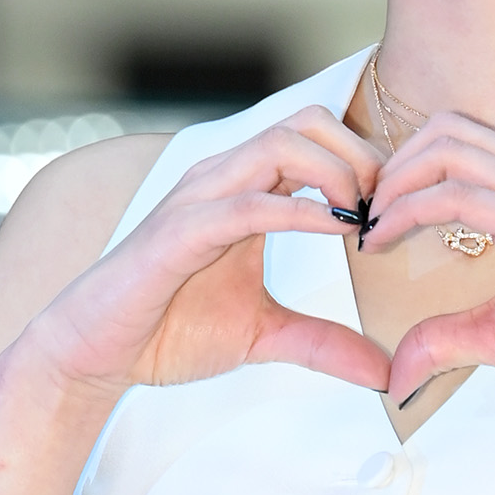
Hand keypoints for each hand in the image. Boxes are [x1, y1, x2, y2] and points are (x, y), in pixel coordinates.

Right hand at [25, 107, 391, 400]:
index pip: (316, 135)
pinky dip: (301, 210)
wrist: (96, 354)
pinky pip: (249, 203)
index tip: (398, 209)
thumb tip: (385, 373)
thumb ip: (325, 344)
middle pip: (306, 121)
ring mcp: (200, 199)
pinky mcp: (180, 232)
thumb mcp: (267, 336)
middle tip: (389, 205)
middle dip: (360, 153)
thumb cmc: (170, 329)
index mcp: (246, 188)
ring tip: (366, 217)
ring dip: (337, 173)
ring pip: (280, 145)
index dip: (367, 160)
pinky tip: (340, 229)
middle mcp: (224, 178)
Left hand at [361, 112, 494, 406]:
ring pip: (450, 152)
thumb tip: (398, 370)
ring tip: (371, 227)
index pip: (460, 141)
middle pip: (448, 132)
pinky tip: (387, 239)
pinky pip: (463, 196)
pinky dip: (412, 210)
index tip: (376, 213)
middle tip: (365, 215)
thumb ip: (447, 336)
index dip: (407, 167)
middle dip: (394, 167)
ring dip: (396, 184)